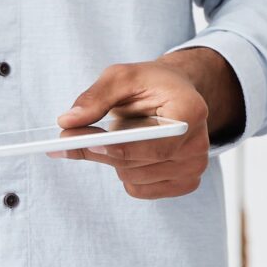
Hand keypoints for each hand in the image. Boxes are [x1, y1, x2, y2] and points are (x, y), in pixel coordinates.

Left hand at [52, 61, 212, 198]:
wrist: (176, 94)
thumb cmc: (151, 84)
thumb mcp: (123, 76)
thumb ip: (96, 97)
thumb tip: (67, 121)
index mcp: (192, 112)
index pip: (157, 144)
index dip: (123, 148)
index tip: (91, 144)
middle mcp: (198, 145)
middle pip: (139, 164)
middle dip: (102, 151)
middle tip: (68, 139)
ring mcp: (194, 168)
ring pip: (134, 178)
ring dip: (113, 160)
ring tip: (111, 137)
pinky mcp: (183, 183)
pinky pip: (139, 189)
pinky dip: (124, 172)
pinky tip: (129, 152)